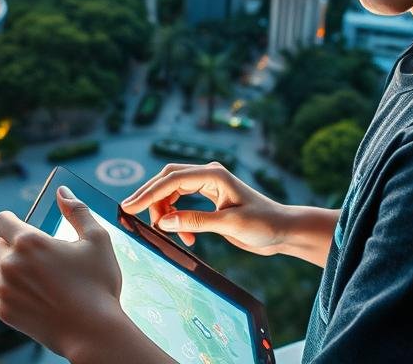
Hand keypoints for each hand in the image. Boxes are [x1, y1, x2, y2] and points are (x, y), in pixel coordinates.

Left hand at [0, 186, 128, 360]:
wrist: (94, 332)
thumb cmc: (99, 284)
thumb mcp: (97, 240)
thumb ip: (78, 211)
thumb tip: (63, 191)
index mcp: (29, 242)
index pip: (0, 220)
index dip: (9, 221)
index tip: (19, 226)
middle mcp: (10, 263)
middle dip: (9, 245)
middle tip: (33, 256)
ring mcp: (5, 290)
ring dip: (4, 268)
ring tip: (29, 275)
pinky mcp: (5, 312)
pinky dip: (3, 291)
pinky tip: (25, 293)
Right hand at [120, 162, 287, 253]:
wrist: (283, 230)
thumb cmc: (264, 224)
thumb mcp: (229, 225)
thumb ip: (195, 222)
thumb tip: (164, 222)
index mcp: (214, 175)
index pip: (172, 180)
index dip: (148, 193)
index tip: (130, 207)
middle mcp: (208, 175)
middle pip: (167, 180)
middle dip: (150, 198)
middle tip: (131, 215)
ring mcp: (208, 186)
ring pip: (172, 192)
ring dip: (166, 212)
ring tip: (170, 234)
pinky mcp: (209, 198)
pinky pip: (182, 203)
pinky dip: (177, 218)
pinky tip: (185, 236)